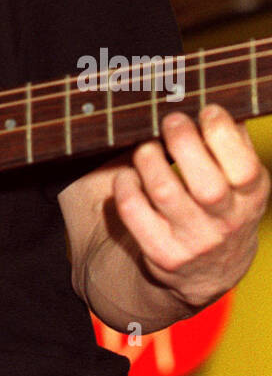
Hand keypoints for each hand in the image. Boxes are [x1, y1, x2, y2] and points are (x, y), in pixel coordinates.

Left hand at [112, 104, 269, 309]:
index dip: (221, 132)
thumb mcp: (239, 181)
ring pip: (164, 191)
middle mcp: (226, 224)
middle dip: (182, 140)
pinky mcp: (162, 255)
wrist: (205, 273)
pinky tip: (128, 176)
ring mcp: (194, 242)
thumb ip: (231, 144)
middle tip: (171, 121)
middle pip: (205, 184)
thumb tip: (215, 102)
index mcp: (251, 198)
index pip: (243, 167)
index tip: (206, 112)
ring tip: (146, 148)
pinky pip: (134, 211)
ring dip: (148, 158)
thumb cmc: (219, 206)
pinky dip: (125, 185)